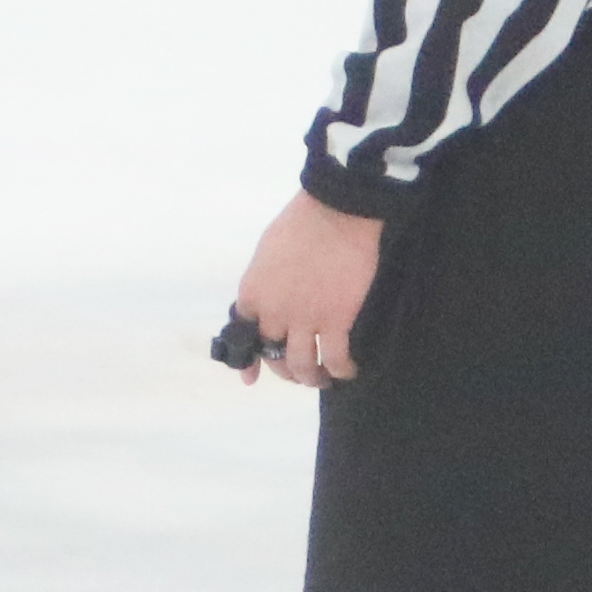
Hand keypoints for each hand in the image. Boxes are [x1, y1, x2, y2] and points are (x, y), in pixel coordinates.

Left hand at [222, 195, 383, 387]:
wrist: (335, 213)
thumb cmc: (299, 224)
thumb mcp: (266, 254)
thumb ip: (262, 285)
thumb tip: (262, 305)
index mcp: (252, 293)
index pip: (244, 336)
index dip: (250, 359)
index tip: (252, 377)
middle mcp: (273, 313)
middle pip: (274, 356)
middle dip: (285, 370)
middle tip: (297, 372)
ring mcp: (305, 320)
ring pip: (303, 366)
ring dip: (311, 378)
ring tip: (320, 378)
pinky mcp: (337, 322)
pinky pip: (336, 359)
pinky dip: (341, 370)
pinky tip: (347, 370)